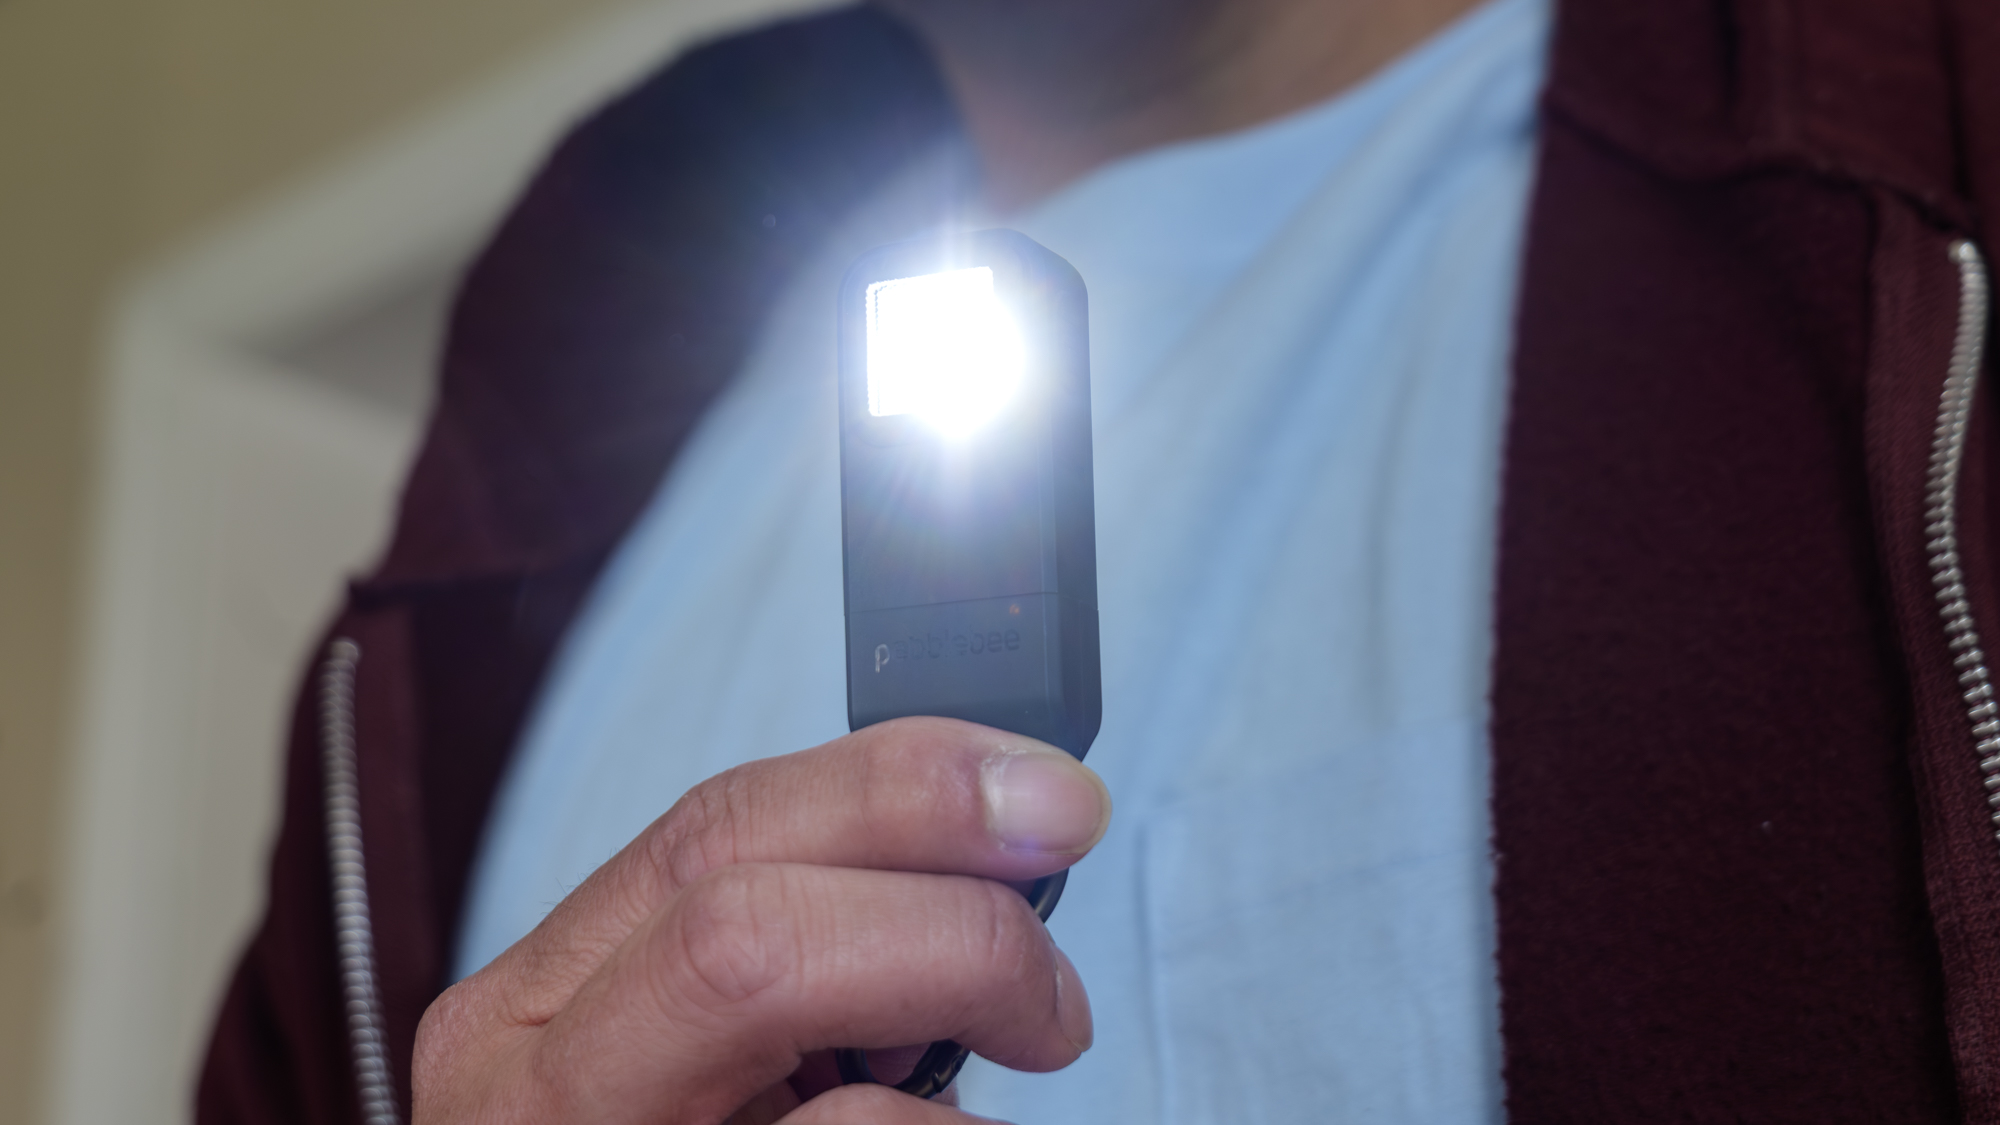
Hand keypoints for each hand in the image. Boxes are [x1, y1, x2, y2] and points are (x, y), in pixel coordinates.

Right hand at [412, 717, 1112, 1123]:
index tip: (1056, 800)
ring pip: (790, 1033)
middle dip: (952, 922)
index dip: (908, 784)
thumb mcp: (728, 1057)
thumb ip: (817, 950)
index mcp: (540, 1004)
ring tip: (1018, 1072)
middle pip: (746, 919)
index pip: (722, 825)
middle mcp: (526, 1089)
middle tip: (1056, 1000)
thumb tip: (1003, 838)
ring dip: (954, 1027)